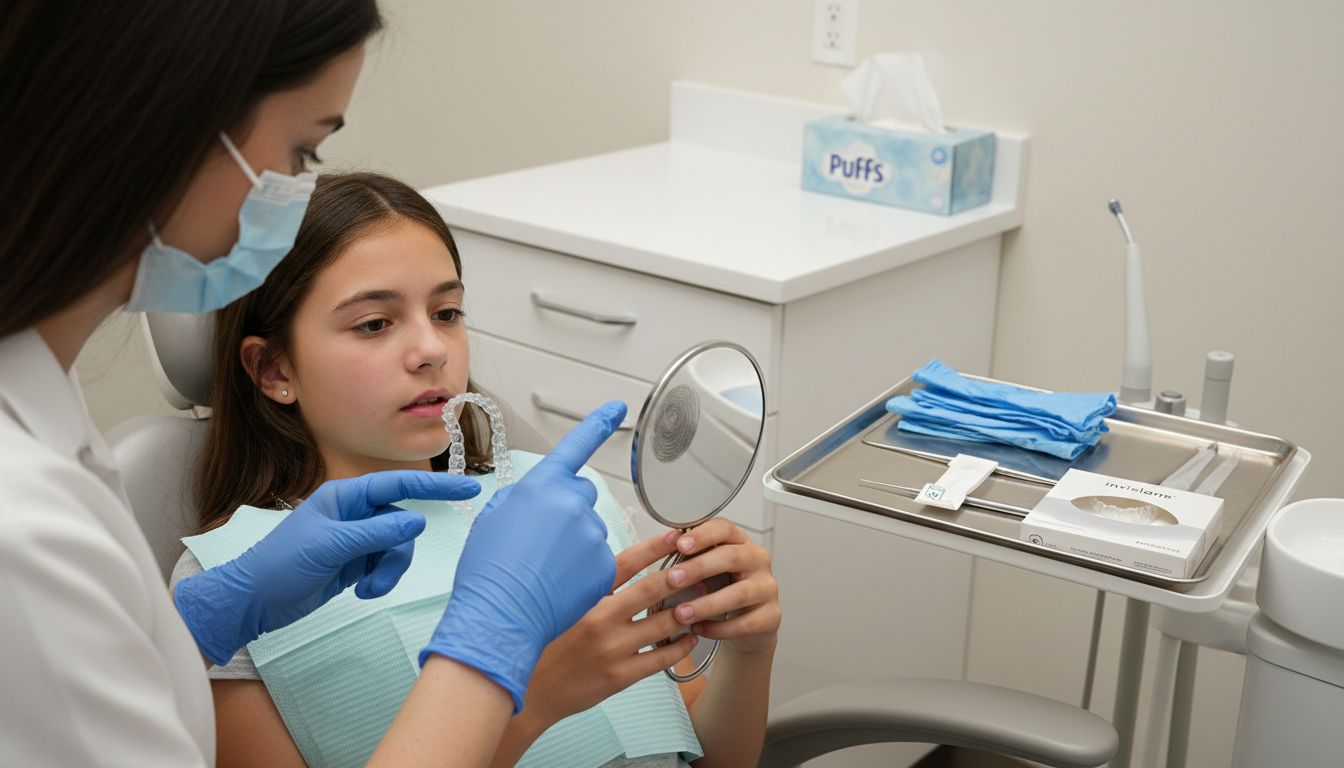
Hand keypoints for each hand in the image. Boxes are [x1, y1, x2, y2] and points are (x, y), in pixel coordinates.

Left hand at [175, 471, 480, 664]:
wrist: (254, 602)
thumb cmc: (282, 566)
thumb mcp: (330, 547)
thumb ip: (376, 533)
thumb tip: (419, 519)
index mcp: (345, 497)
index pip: (399, 485)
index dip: (435, 485)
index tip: (469, 486)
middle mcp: (354, 513)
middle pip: (402, 523)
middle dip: (396, 553)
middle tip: (378, 578)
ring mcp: (356, 538)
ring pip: (397, 547)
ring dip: (388, 571)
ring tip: (367, 590)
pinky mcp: (356, 562)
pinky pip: (386, 565)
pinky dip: (380, 580)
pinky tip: (362, 592)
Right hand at [420, 401, 628, 712]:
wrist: (499, 615)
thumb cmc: (487, 569)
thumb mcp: (493, 519)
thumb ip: (524, 499)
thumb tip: (540, 498)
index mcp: (542, 486)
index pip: (576, 446)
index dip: (598, 424)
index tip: (618, 408)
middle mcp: (573, 503)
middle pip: (580, 495)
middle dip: (566, 510)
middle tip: (540, 542)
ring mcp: (592, 534)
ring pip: (589, 530)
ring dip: (573, 544)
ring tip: (543, 570)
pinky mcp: (605, 564)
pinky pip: (598, 559)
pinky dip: (582, 570)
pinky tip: (559, 585)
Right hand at [523, 530, 697, 725]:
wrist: (531, 691)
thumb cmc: (547, 645)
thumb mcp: (562, 607)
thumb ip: (590, 588)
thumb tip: (620, 565)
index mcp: (585, 597)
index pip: (626, 563)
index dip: (655, 547)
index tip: (677, 536)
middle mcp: (599, 619)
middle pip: (652, 589)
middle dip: (682, 575)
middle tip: (701, 567)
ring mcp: (612, 649)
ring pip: (663, 623)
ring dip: (687, 611)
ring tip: (703, 601)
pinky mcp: (620, 675)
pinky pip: (661, 658)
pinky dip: (681, 645)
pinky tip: (690, 637)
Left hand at [665, 518, 780, 653]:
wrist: (746, 624)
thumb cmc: (720, 589)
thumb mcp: (705, 570)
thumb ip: (689, 559)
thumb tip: (658, 551)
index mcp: (739, 542)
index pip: (724, 529)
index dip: (702, 535)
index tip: (679, 544)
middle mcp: (757, 560)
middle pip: (732, 557)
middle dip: (699, 568)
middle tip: (673, 579)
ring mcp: (767, 588)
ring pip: (740, 593)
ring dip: (706, 604)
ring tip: (681, 613)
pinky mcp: (771, 616)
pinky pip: (745, 623)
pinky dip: (719, 628)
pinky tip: (699, 629)